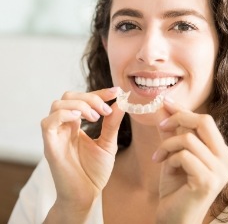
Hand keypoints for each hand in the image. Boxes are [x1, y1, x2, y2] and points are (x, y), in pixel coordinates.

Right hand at [41, 87, 124, 218]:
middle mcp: (64, 126)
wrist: (86, 195)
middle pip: (69, 96)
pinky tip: (80, 119)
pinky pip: (48, 122)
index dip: (99, 92)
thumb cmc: (94, 171)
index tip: (116, 92)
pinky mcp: (50, 145)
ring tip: (95, 118)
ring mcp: (56, 134)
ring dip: (80, 105)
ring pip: (58, 104)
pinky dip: (64, 114)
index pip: (83, 99)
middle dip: (90, 97)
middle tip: (105, 110)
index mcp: (76, 124)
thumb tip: (120, 103)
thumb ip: (112, 124)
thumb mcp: (108, 143)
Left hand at [153, 98, 227, 223]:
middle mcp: (227, 159)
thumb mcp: (174, 153)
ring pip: (189, 138)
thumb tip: (163, 107)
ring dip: (168, 145)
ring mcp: (220, 170)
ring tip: (159, 157)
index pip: (205, 121)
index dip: (184, 110)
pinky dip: (170, 158)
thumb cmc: (176, 186)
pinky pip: (184, 155)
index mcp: (222, 151)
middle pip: (204, 121)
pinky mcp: (208, 180)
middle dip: (179, 118)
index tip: (166, 102)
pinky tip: (165, 168)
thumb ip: (172, 131)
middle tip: (161, 125)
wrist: (175, 218)